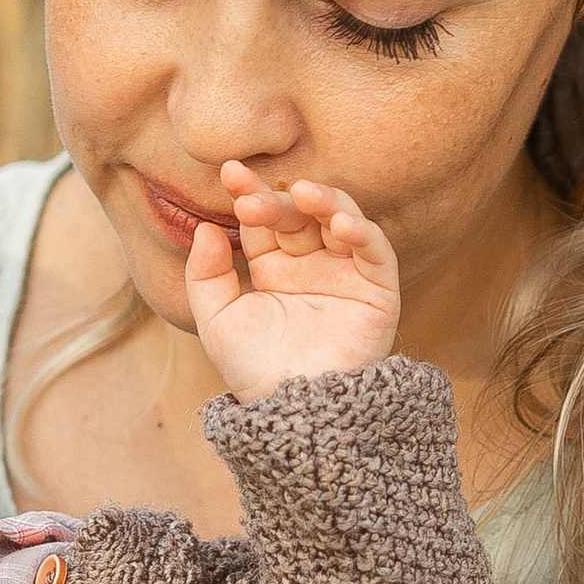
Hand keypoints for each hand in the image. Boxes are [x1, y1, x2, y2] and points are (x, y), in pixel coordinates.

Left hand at [186, 172, 399, 397]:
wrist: (296, 410)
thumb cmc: (255, 370)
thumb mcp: (217, 319)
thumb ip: (206, 274)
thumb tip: (204, 227)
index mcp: (274, 268)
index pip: (264, 220)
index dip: (249, 193)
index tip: (230, 172)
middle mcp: (311, 265)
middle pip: (299, 215)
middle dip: (277, 201)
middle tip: (252, 200)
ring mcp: (346, 274)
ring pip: (341, 220)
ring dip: (324, 201)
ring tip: (302, 193)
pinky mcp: (378, 290)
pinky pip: (375, 250)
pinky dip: (361, 231)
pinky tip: (339, 222)